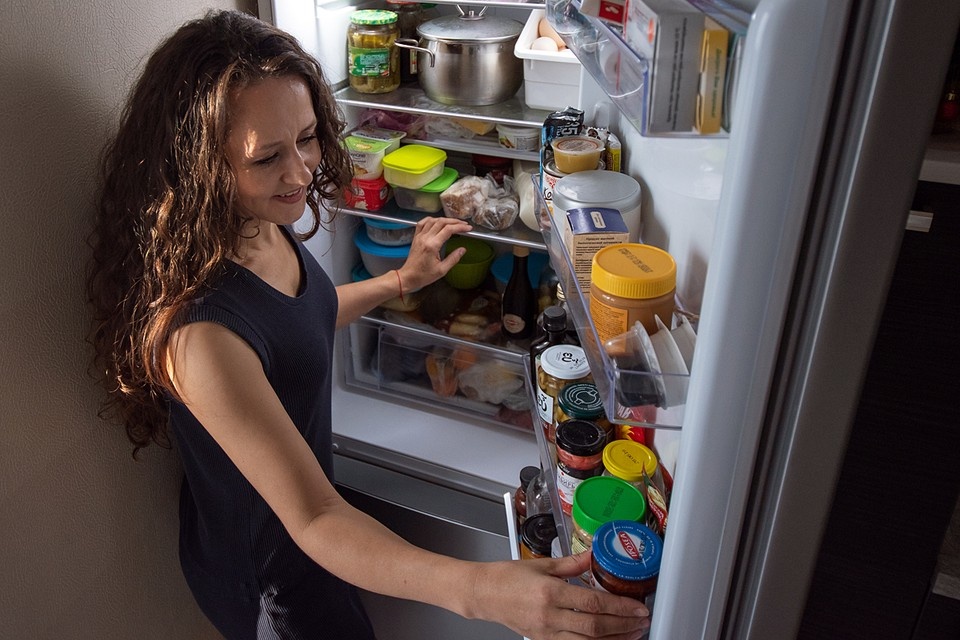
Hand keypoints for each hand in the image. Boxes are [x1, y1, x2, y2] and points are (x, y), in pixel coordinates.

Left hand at [396, 216, 472, 291]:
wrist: (408, 277)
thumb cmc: (423, 276)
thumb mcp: (442, 270)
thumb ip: (453, 258)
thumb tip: (462, 250)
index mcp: (432, 246)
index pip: (448, 230)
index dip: (460, 227)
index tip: (468, 229)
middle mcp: (425, 238)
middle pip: (441, 222)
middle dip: (455, 221)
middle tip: (464, 224)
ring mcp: (419, 236)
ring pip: (432, 220)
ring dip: (444, 219)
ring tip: (453, 223)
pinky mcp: (416, 237)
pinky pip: (422, 223)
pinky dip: (431, 219)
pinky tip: (437, 221)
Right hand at [468, 552, 650, 638]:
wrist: (483, 594)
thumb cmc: (507, 577)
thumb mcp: (541, 563)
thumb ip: (571, 563)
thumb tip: (594, 556)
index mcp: (550, 592)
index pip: (593, 603)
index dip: (620, 607)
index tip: (638, 607)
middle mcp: (549, 616)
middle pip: (594, 627)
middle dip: (623, 626)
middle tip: (642, 622)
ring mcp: (546, 633)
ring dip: (614, 639)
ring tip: (632, 634)